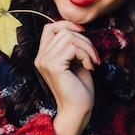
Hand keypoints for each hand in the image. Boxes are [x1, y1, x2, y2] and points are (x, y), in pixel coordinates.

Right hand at [34, 20, 99, 134]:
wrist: (77, 110)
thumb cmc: (79, 88)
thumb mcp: (76, 61)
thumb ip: (73, 46)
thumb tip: (79, 29)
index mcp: (43, 56)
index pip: (50, 28)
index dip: (67, 24)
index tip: (84, 33)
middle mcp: (40, 57)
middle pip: (63, 31)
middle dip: (84, 40)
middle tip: (94, 56)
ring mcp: (44, 61)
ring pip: (69, 37)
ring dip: (87, 47)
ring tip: (93, 62)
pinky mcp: (53, 66)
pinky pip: (73, 48)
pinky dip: (86, 55)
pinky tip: (90, 67)